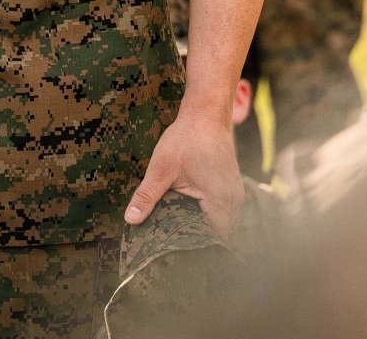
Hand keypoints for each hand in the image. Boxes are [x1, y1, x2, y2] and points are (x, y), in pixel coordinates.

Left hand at [124, 115, 242, 236]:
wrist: (206, 113)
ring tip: (181, 233)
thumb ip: (146, 196)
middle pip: (220, 234)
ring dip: (205, 227)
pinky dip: (209, 215)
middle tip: (175, 246)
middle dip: (200, 240)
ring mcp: (236, 193)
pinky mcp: (232, 187)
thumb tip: (131, 219)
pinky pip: (224, 211)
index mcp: (221, 200)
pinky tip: (190, 215)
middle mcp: (234, 200)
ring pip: (223, 223)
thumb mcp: (161, 168)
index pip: (216, 239)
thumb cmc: (186, 138)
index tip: (179, 253)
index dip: (198, 247)